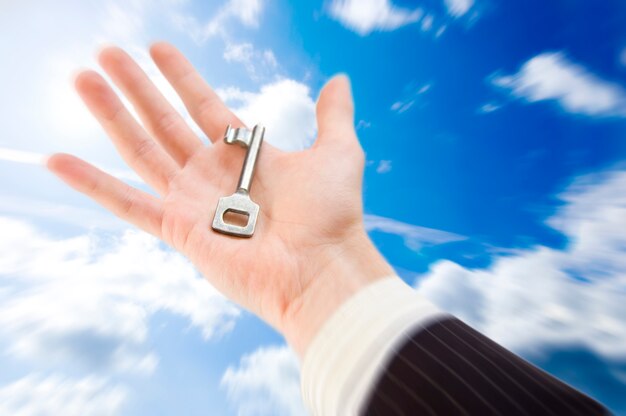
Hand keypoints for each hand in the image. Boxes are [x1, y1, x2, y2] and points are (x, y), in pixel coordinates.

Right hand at [47, 43, 392, 356]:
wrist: (322, 269)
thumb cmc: (333, 216)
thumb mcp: (339, 152)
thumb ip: (332, 115)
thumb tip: (338, 80)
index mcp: (246, 154)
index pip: (204, 105)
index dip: (181, 76)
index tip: (157, 47)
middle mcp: (214, 175)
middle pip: (164, 121)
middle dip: (135, 86)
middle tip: (106, 52)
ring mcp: (193, 201)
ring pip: (141, 149)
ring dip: (110, 115)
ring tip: (83, 78)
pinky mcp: (178, 229)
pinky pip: (127, 204)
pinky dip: (92, 184)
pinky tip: (58, 161)